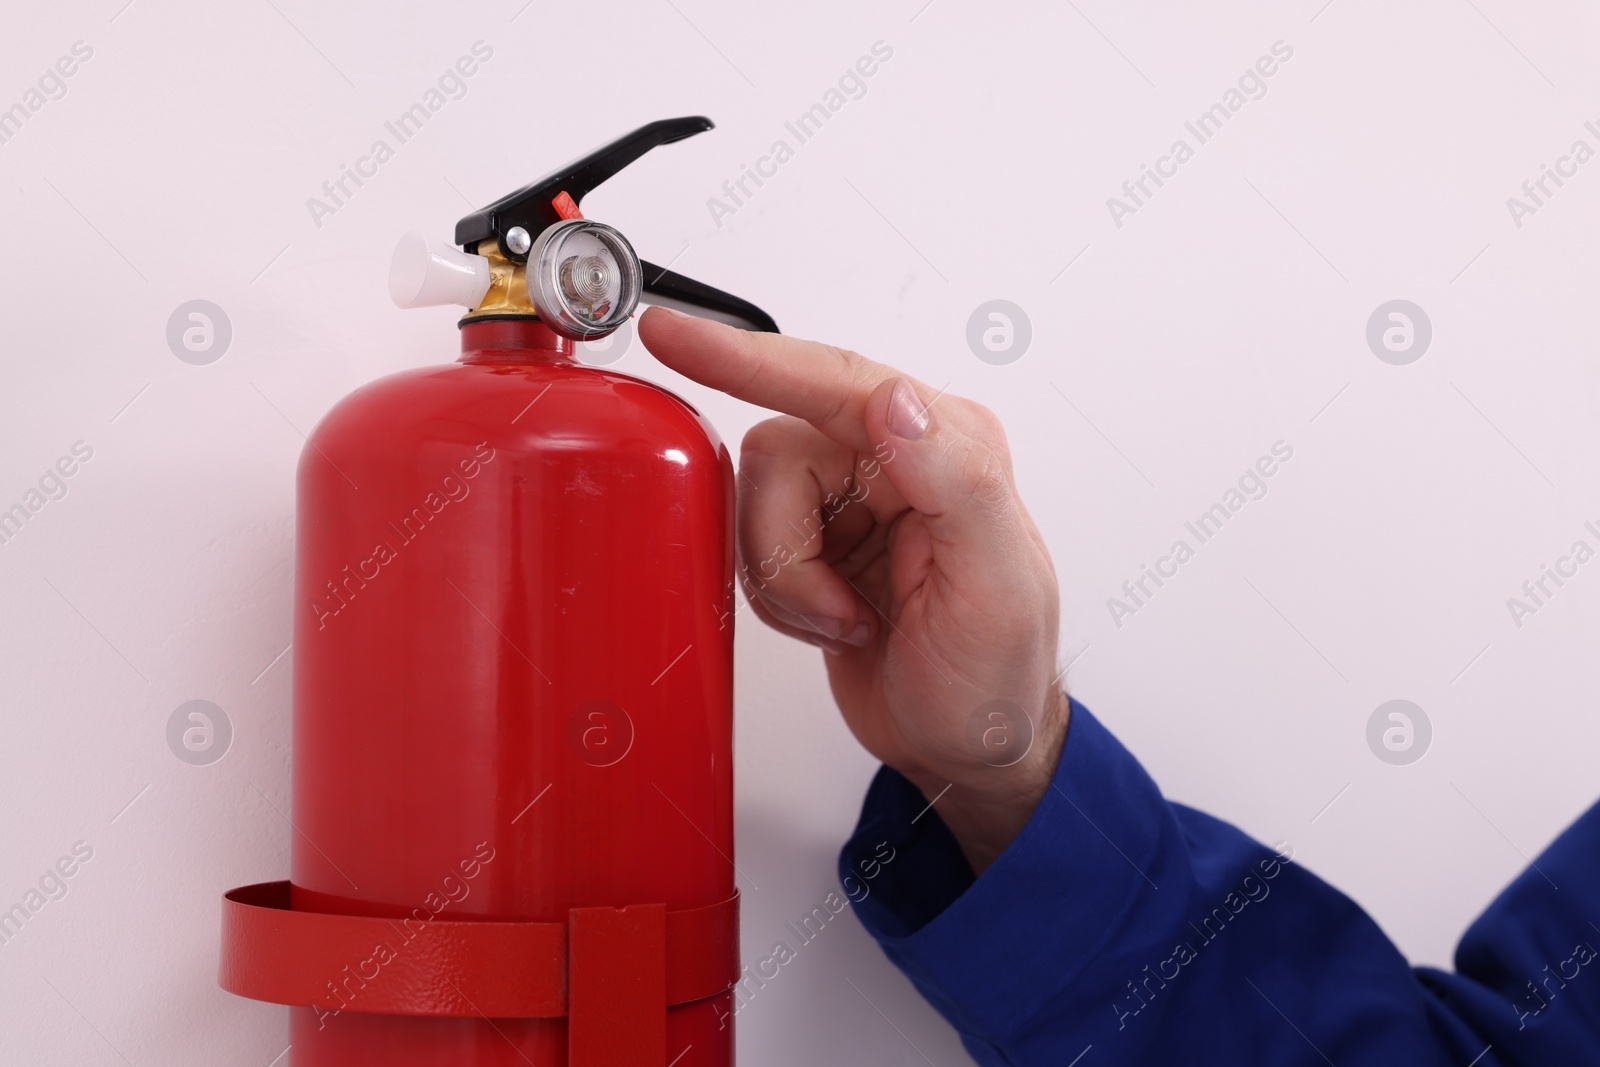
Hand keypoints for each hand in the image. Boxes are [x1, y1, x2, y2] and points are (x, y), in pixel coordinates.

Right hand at [639, 307, 1067, 872]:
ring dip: (787, 581)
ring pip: (754, 501)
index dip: (747, 358)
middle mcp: (893, 457)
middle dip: (788, 546)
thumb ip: (955, 481)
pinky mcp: (814, 541)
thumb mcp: (995, 589)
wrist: (961, 752)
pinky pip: (750, 544)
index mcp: (946, 443)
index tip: (676, 338)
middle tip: (838, 609)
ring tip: (845, 620)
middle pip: (777, 454)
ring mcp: (849, 500)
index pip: (834, 381)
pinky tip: (833, 621)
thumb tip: (896, 400)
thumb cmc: (994, 679)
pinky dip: (779, 598)